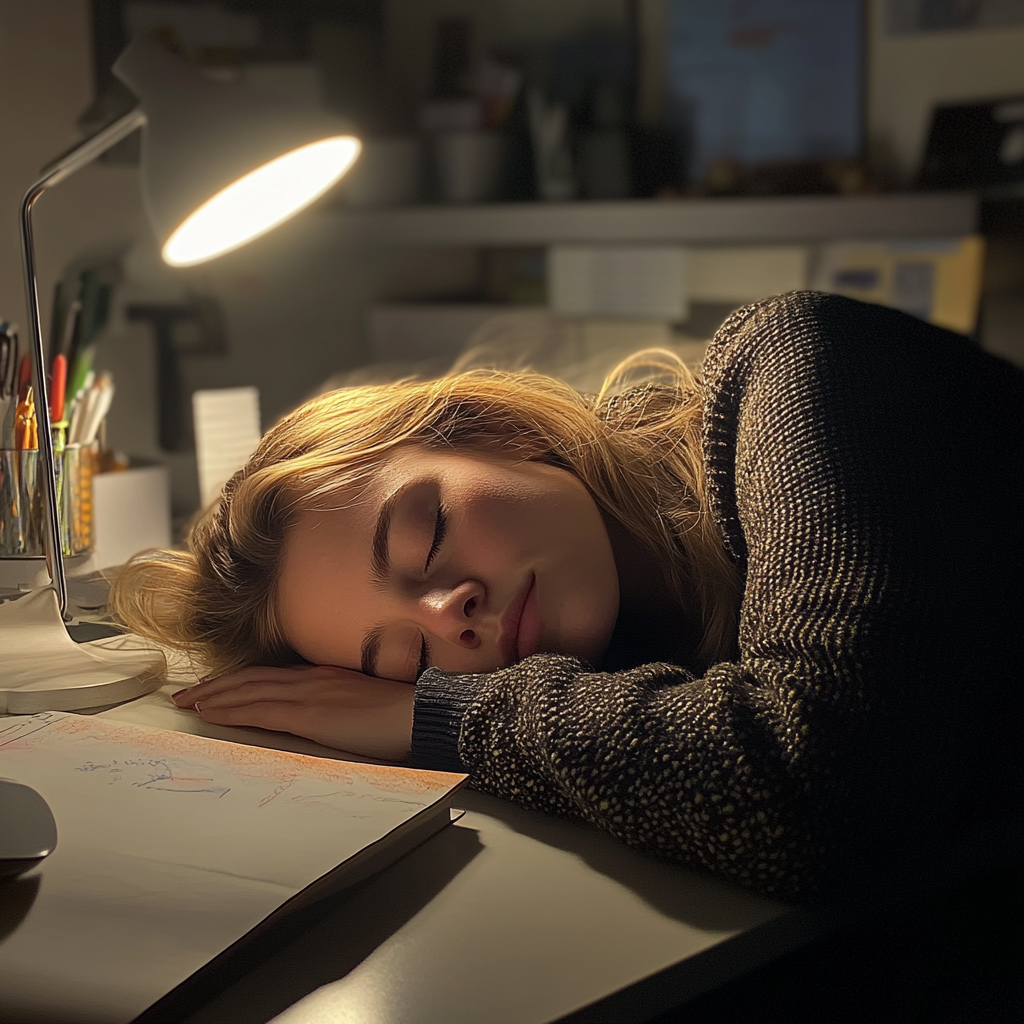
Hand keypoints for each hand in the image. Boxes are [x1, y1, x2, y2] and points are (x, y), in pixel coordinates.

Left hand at [171, 664, 414, 760]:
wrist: (420, 714)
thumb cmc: (402, 714)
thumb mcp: (364, 703)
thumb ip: (340, 705)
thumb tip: (326, 718)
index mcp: (325, 676)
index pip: (272, 675)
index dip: (241, 680)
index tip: (218, 687)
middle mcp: (311, 677)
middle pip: (252, 678)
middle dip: (217, 685)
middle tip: (186, 695)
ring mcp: (308, 693)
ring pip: (247, 690)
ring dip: (214, 695)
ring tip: (188, 703)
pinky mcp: (308, 713)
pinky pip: (258, 709)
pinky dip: (230, 709)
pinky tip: (211, 713)